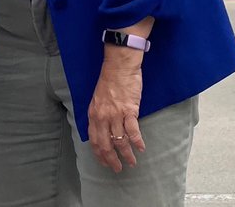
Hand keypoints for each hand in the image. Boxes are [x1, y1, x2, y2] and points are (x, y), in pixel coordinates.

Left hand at [87, 48, 145, 172]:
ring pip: (120, 141)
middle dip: (112, 160)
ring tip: (132, 162)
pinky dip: (137, 142)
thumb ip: (98, 115)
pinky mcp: (129, 110)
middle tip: (118, 169)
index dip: (100, 154)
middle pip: (106, 145)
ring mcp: (116, 114)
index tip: (105, 163)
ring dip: (127, 155)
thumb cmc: (109, 80)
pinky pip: (133, 132)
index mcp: (93, 114)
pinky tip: (141, 148)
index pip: (94, 140)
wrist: (119, 65)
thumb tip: (102, 131)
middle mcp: (103, 117)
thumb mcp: (97, 99)